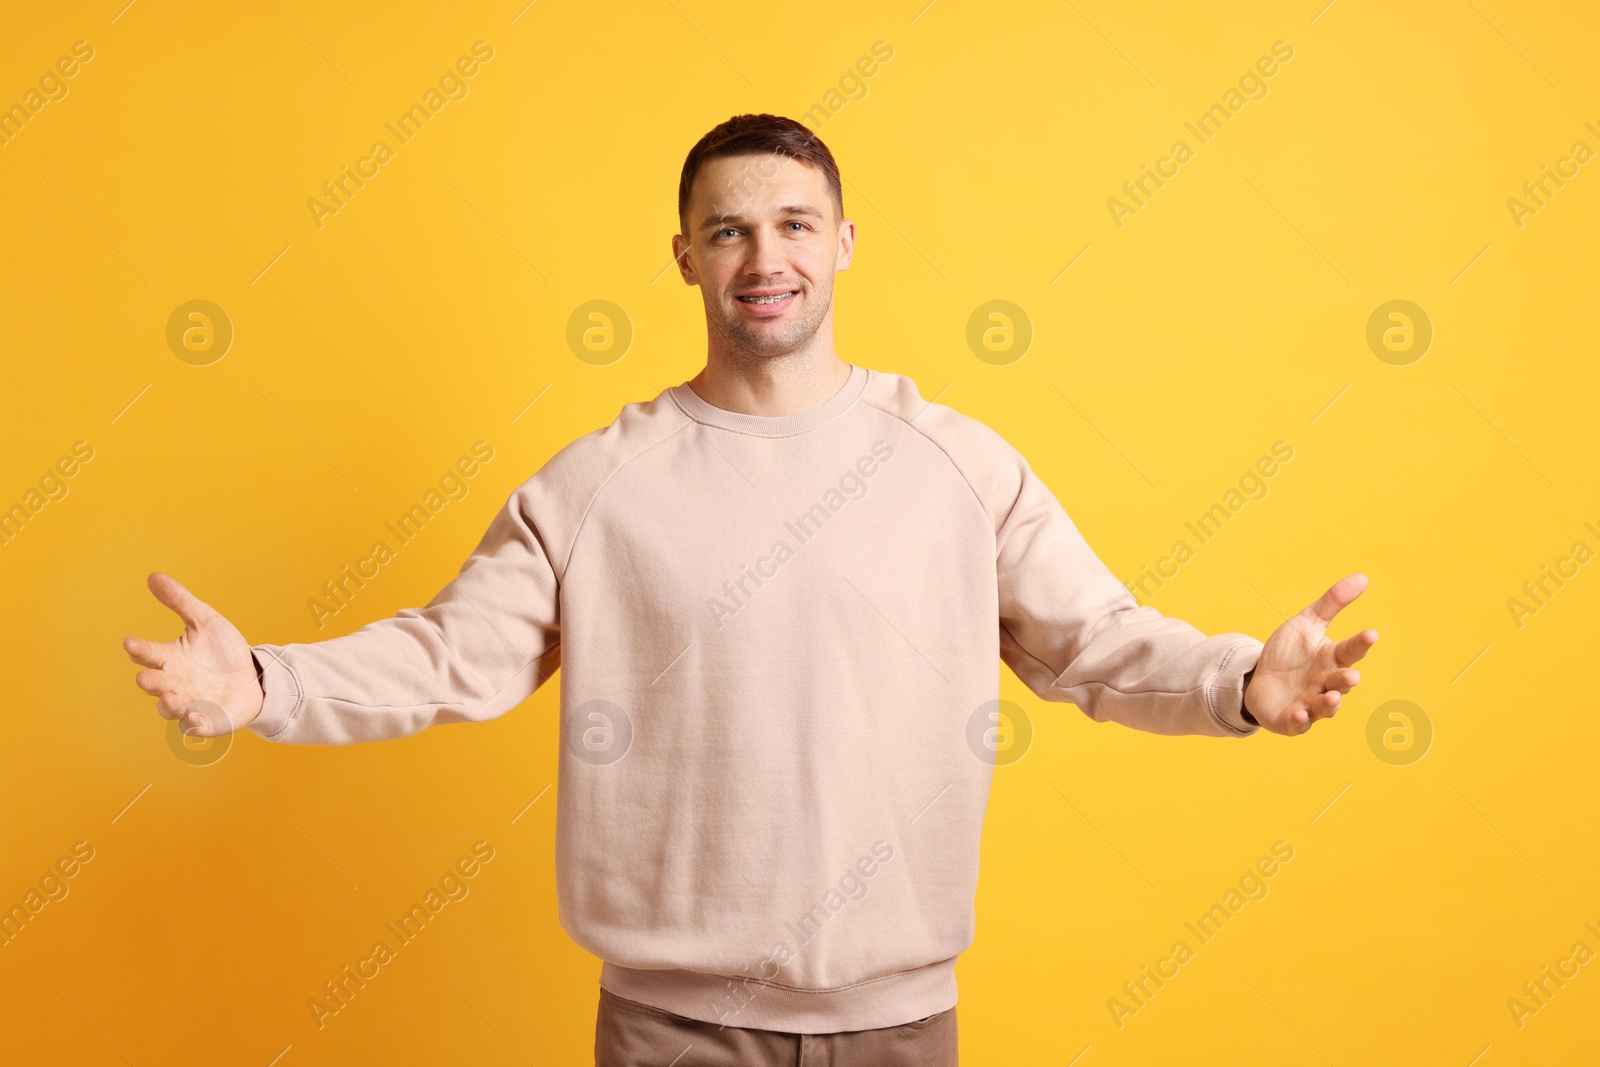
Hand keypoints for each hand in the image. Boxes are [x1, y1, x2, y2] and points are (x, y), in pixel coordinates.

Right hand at [124, 572, 263, 736]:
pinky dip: (192, 725)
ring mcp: (188, 703)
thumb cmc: (222, 650)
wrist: (253, 676)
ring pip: (169, 708)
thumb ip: (180, 601)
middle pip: (155, 684)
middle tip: (145, 678)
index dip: (139, 649)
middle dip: (149, 682)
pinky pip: (194, 727)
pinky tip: (195, 719)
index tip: (130, 642)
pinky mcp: (206, 721)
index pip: (148, 653)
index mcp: (170, 658)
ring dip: (169, 705)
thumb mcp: (205, 621)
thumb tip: (153, 576)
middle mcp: (174, 683)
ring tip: (172, 699)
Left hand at [1243, 573, 1377, 736]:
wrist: (1259, 678)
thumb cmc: (1289, 652)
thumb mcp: (1306, 623)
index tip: (1371, 633)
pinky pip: (1298, 723)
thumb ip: (1332, 603)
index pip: (1350, 651)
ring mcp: (1310, 703)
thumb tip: (1363, 577)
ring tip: (1330, 698)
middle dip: (1346, 680)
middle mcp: (1326, 684)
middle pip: (1341, 683)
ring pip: (1325, 707)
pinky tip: (1298, 714)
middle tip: (1352, 675)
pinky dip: (1300, 720)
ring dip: (1329, 704)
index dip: (1360, 643)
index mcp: (1332, 659)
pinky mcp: (1291, 719)